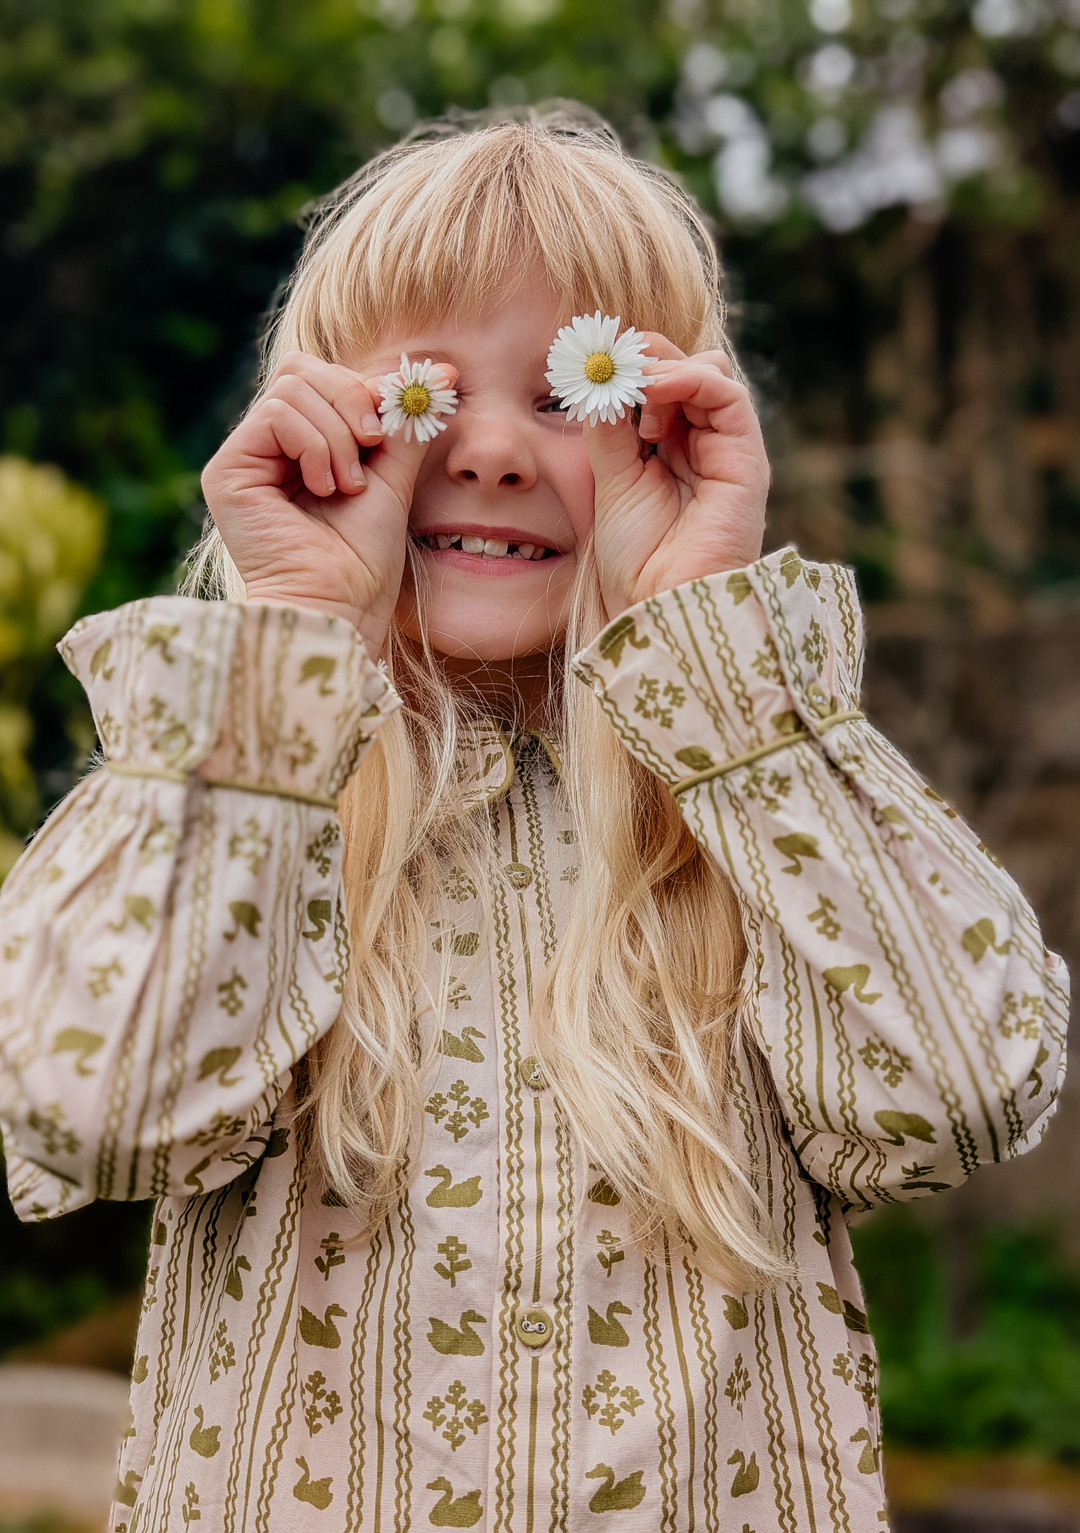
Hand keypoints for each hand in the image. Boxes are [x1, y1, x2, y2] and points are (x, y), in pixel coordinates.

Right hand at [200, 351, 455, 656]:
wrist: (342, 608)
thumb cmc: (364, 560)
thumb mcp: (395, 479)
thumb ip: (405, 425)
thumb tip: (441, 369)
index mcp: (302, 446)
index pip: (329, 378)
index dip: (371, 384)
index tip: (419, 401)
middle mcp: (267, 448)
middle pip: (303, 369)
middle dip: (353, 399)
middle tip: (374, 446)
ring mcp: (245, 458)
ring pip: (292, 388)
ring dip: (337, 435)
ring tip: (348, 486)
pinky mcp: (226, 471)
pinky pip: (275, 414)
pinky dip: (314, 444)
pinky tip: (324, 487)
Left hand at [584, 335, 768, 621]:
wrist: (659, 604)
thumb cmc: (636, 558)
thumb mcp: (610, 479)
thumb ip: (610, 428)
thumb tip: (601, 377)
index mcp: (670, 450)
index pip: (658, 385)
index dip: (629, 368)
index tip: (592, 366)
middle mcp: (703, 444)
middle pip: (685, 371)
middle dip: (645, 360)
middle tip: (608, 367)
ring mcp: (726, 449)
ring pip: (708, 372)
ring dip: (664, 368)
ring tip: (631, 391)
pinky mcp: (745, 458)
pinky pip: (728, 395)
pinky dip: (690, 378)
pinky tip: (655, 392)